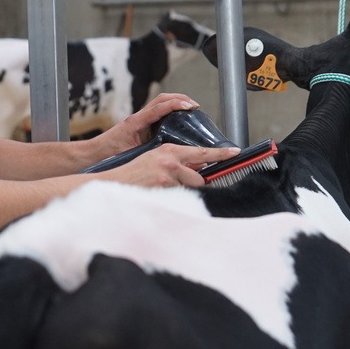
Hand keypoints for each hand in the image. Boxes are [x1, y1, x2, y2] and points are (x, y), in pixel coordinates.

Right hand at [99, 143, 240, 188]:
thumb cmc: (133, 173)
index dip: (220, 154)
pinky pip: (178, 196)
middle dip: (194, 183)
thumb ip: (175, 162)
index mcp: (169, 150)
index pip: (201, 153)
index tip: (235, 152)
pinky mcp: (164, 187)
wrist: (114, 183)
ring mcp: (168, 174)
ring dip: (181, 191)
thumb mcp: (154, 159)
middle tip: (179, 185)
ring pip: (189, 188)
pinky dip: (172, 198)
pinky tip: (158, 194)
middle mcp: (171, 160)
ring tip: (162, 189)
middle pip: (199, 177)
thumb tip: (196, 169)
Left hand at [100, 93, 202, 154]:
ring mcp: (139, 118)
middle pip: (162, 99)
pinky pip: (158, 111)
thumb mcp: (131, 155)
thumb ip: (148, 154)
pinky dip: (170, 109)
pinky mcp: (141, 123)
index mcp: (136, 122)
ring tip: (191, 108)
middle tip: (195, 105)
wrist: (95, 152)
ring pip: (160, 102)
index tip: (191, 106)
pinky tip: (179, 117)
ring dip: (176, 102)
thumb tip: (169, 157)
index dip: (176, 105)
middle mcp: (138, 117)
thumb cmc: (109, 154)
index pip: (159, 107)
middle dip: (180, 98)